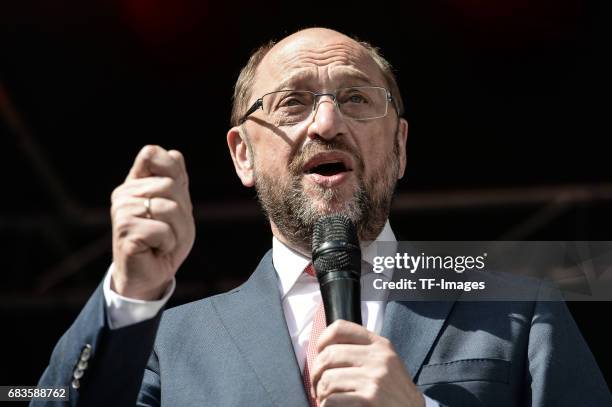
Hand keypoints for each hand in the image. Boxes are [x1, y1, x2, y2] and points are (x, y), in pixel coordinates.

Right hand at [110, 145, 194, 299]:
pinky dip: (168, 243)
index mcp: (136, 183)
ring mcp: (121, 211)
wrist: (150, 275)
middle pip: (170, 185)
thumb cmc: (165, 241)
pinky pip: (162, 230)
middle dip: (182, 212)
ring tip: (164, 241)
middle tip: (171, 230)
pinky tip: (156, 249)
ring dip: (177, 231)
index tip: (175, 193)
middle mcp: (124, 193)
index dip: (171, 168)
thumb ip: (177, 181)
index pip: (151, 153)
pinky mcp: (125, 231)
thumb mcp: (179, 207)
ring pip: (168, 208)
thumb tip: (174, 153)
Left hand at [311, 320, 424, 406]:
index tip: (319, 354)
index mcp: (380, 345)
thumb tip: (324, 350)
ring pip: (328, 379)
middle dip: (316, 373)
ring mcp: (375, 378)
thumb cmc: (393, 392)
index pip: (340, 328)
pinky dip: (326, 406)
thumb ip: (362, 352)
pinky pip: (332, 400)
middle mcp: (379, 358)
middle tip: (317, 385)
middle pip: (329, 355)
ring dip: (321, 393)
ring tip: (326, 399)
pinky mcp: (371, 399)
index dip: (322, 340)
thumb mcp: (385, 363)